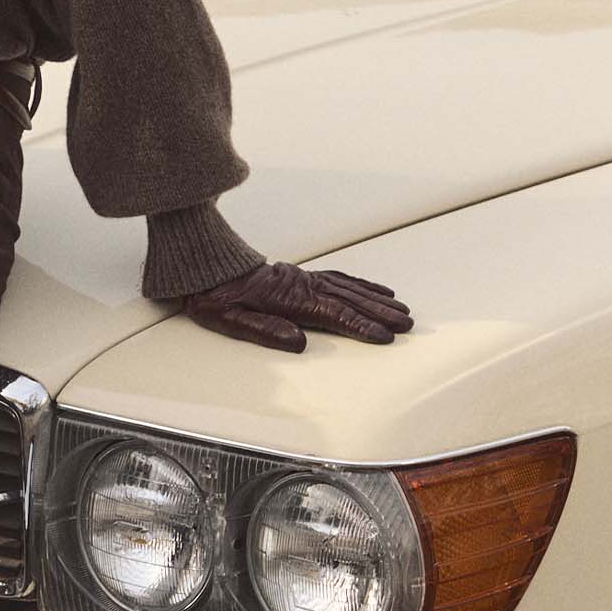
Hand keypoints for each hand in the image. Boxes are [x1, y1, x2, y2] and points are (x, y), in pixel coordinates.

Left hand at [179, 259, 413, 352]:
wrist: (204, 269)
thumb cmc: (215, 298)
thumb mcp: (231, 320)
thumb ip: (265, 330)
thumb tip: (298, 342)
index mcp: (288, 300)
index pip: (333, 314)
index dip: (360, 326)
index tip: (384, 336)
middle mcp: (302, 286)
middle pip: (349, 299)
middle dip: (380, 313)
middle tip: (407, 325)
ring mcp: (304, 278)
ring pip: (349, 288)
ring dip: (377, 299)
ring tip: (402, 310)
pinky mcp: (302, 275)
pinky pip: (339, 278)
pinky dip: (362, 284)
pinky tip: (377, 290)